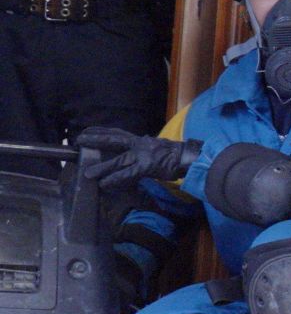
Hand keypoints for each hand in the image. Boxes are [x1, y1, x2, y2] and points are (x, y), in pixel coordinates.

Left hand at [77, 128, 200, 189]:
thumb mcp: (157, 149)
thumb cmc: (176, 156)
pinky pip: (128, 174)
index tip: (87, 130)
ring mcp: (143, 155)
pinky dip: (115, 179)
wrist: (190, 158)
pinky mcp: (147, 166)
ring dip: (102, 167)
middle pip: (114, 140)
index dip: (102, 131)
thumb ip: (143, 151)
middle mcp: (140, 145)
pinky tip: (105, 183)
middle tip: (79, 140)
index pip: (118, 133)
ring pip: (118, 161)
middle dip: (96, 139)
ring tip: (88, 173)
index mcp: (141, 141)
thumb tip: (134, 156)